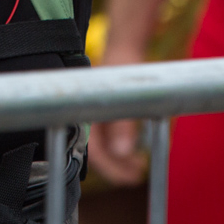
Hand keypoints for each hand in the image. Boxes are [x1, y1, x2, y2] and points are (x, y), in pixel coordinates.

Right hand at [91, 44, 150, 185]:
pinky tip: (135, 153)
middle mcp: (86, 116)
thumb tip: (122, 153)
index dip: (111, 169)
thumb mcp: (126, 95)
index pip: (94, 153)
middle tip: (136, 177)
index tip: (129, 178)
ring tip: (138, 167)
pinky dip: (121, 148)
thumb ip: (123, 125)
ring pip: (104, 147)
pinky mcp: (102, 114)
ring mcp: (94, 116)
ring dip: (120, 160)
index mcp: (84, 112)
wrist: (124, 45)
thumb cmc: (123, 65)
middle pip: (98, 154)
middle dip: (117, 168)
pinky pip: (108, 138)